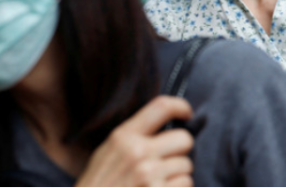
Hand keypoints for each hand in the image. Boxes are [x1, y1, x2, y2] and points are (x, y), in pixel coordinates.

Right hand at [76, 96, 194, 186]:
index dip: (181, 107)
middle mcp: (138, 153)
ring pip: (187, 166)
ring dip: (177, 175)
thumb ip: (132, 138)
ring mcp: (149, 175)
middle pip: (184, 139)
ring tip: (156, 183)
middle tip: (165, 162)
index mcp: (123, 137)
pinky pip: (186, 184)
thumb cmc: (98, 187)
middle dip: (180, 151)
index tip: (187, 114)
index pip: (162, 107)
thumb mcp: (106, 156)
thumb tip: (166, 125)